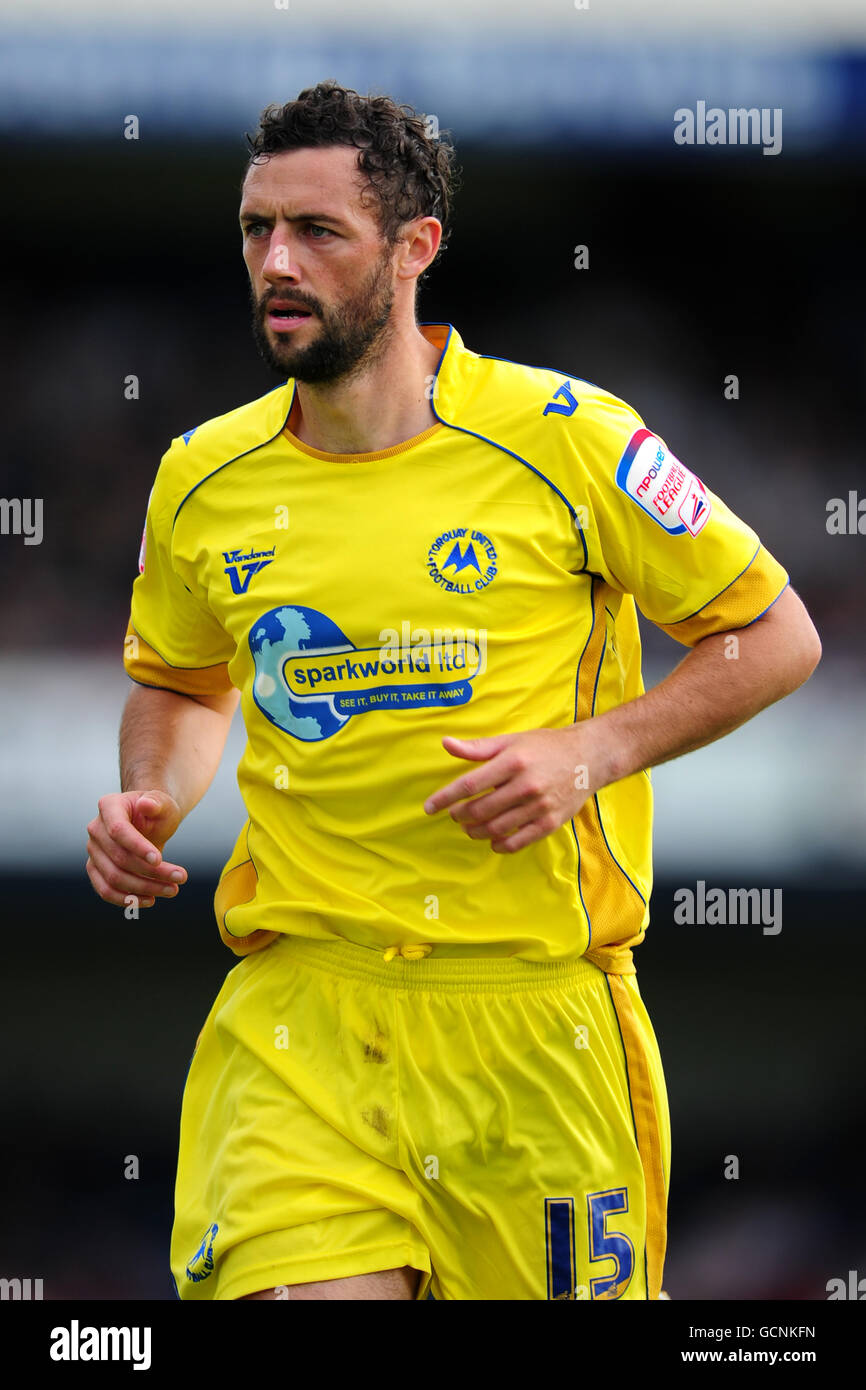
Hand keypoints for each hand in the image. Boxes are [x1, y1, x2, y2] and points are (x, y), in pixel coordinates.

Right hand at [86, 789, 186, 908]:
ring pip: (113, 878)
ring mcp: (93, 851)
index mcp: (109, 806)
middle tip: (181, 877)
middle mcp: (95, 829)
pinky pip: (106, 890)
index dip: (137, 847)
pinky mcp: (96, 869)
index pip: (118, 830)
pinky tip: (150, 899)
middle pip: (119, 858)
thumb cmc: (157, 811)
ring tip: (172, 889)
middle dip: (151, 872)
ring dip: (144, 888)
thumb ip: (157, 802)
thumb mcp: (163, 803)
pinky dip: (127, 899)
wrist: (149, 822)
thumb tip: (147, 805)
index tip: (160, 859)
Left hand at [423, 728, 592, 852]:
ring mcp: (539, 806)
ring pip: (496, 828)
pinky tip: (492, 840)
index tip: (429, 807)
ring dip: (475, 831)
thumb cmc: (545, 746)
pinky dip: (500, 845)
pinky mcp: (551, 822)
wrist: (589, 758)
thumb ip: (477, 748)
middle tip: (455, 814)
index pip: (469, 785)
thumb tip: (446, 744)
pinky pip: (518, 842)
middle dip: (460, 815)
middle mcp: (525, 785)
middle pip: (480, 809)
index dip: (445, 798)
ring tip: (469, 827)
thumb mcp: (511, 740)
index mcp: (512, 761)